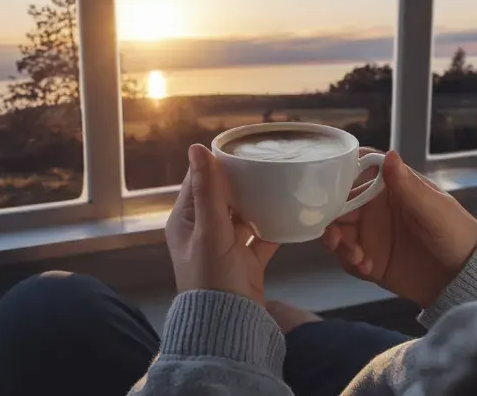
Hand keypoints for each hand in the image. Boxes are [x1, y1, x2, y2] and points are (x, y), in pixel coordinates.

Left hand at [166, 144, 278, 304]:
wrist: (229, 327)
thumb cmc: (212, 280)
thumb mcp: (210, 231)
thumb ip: (208, 191)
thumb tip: (197, 148)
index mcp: (186, 221)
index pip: (199, 181)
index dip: (216, 163)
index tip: (241, 149)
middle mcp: (204, 231)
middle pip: (223, 196)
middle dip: (243, 180)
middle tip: (266, 162)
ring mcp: (226, 247)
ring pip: (244, 214)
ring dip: (259, 201)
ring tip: (280, 182)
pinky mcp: (246, 261)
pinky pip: (262, 236)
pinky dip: (275, 226)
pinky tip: (291, 213)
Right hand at [322, 149, 476, 307]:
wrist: (465, 277)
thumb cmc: (455, 232)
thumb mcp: (433, 208)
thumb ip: (407, 185)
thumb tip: (389, 155)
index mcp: (388, 188)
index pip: (355, 173)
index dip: (337, 174)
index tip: (324, 183)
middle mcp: (374, 209)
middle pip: (338, 205)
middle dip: (330, 217)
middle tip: (334, 235)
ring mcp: (370, 235)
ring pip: (338, 233)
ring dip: (338, 243)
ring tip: (355, 256)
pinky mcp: (370, 261)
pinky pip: (348, 260)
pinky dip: (351, 263)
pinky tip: (367, 268)